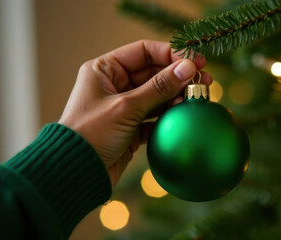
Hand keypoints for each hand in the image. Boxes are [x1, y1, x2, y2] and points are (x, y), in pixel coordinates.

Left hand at [58, 40, 211, 186]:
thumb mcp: (126, 107)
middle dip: (179, 76)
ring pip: (158, 95)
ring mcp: (124, 106)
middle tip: (205, 81)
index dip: (172, 54)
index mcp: (105, 69)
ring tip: (198, 99)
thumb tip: (188, 68)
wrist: (75, 173)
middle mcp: (114, 84)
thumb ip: (159, 87)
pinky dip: (170, 115)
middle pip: (155, 72)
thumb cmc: (92, 133)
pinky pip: (156, 115)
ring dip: (178, 96)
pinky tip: (186, 116)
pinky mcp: (131, 127)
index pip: (144, 52)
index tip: (197, 62)